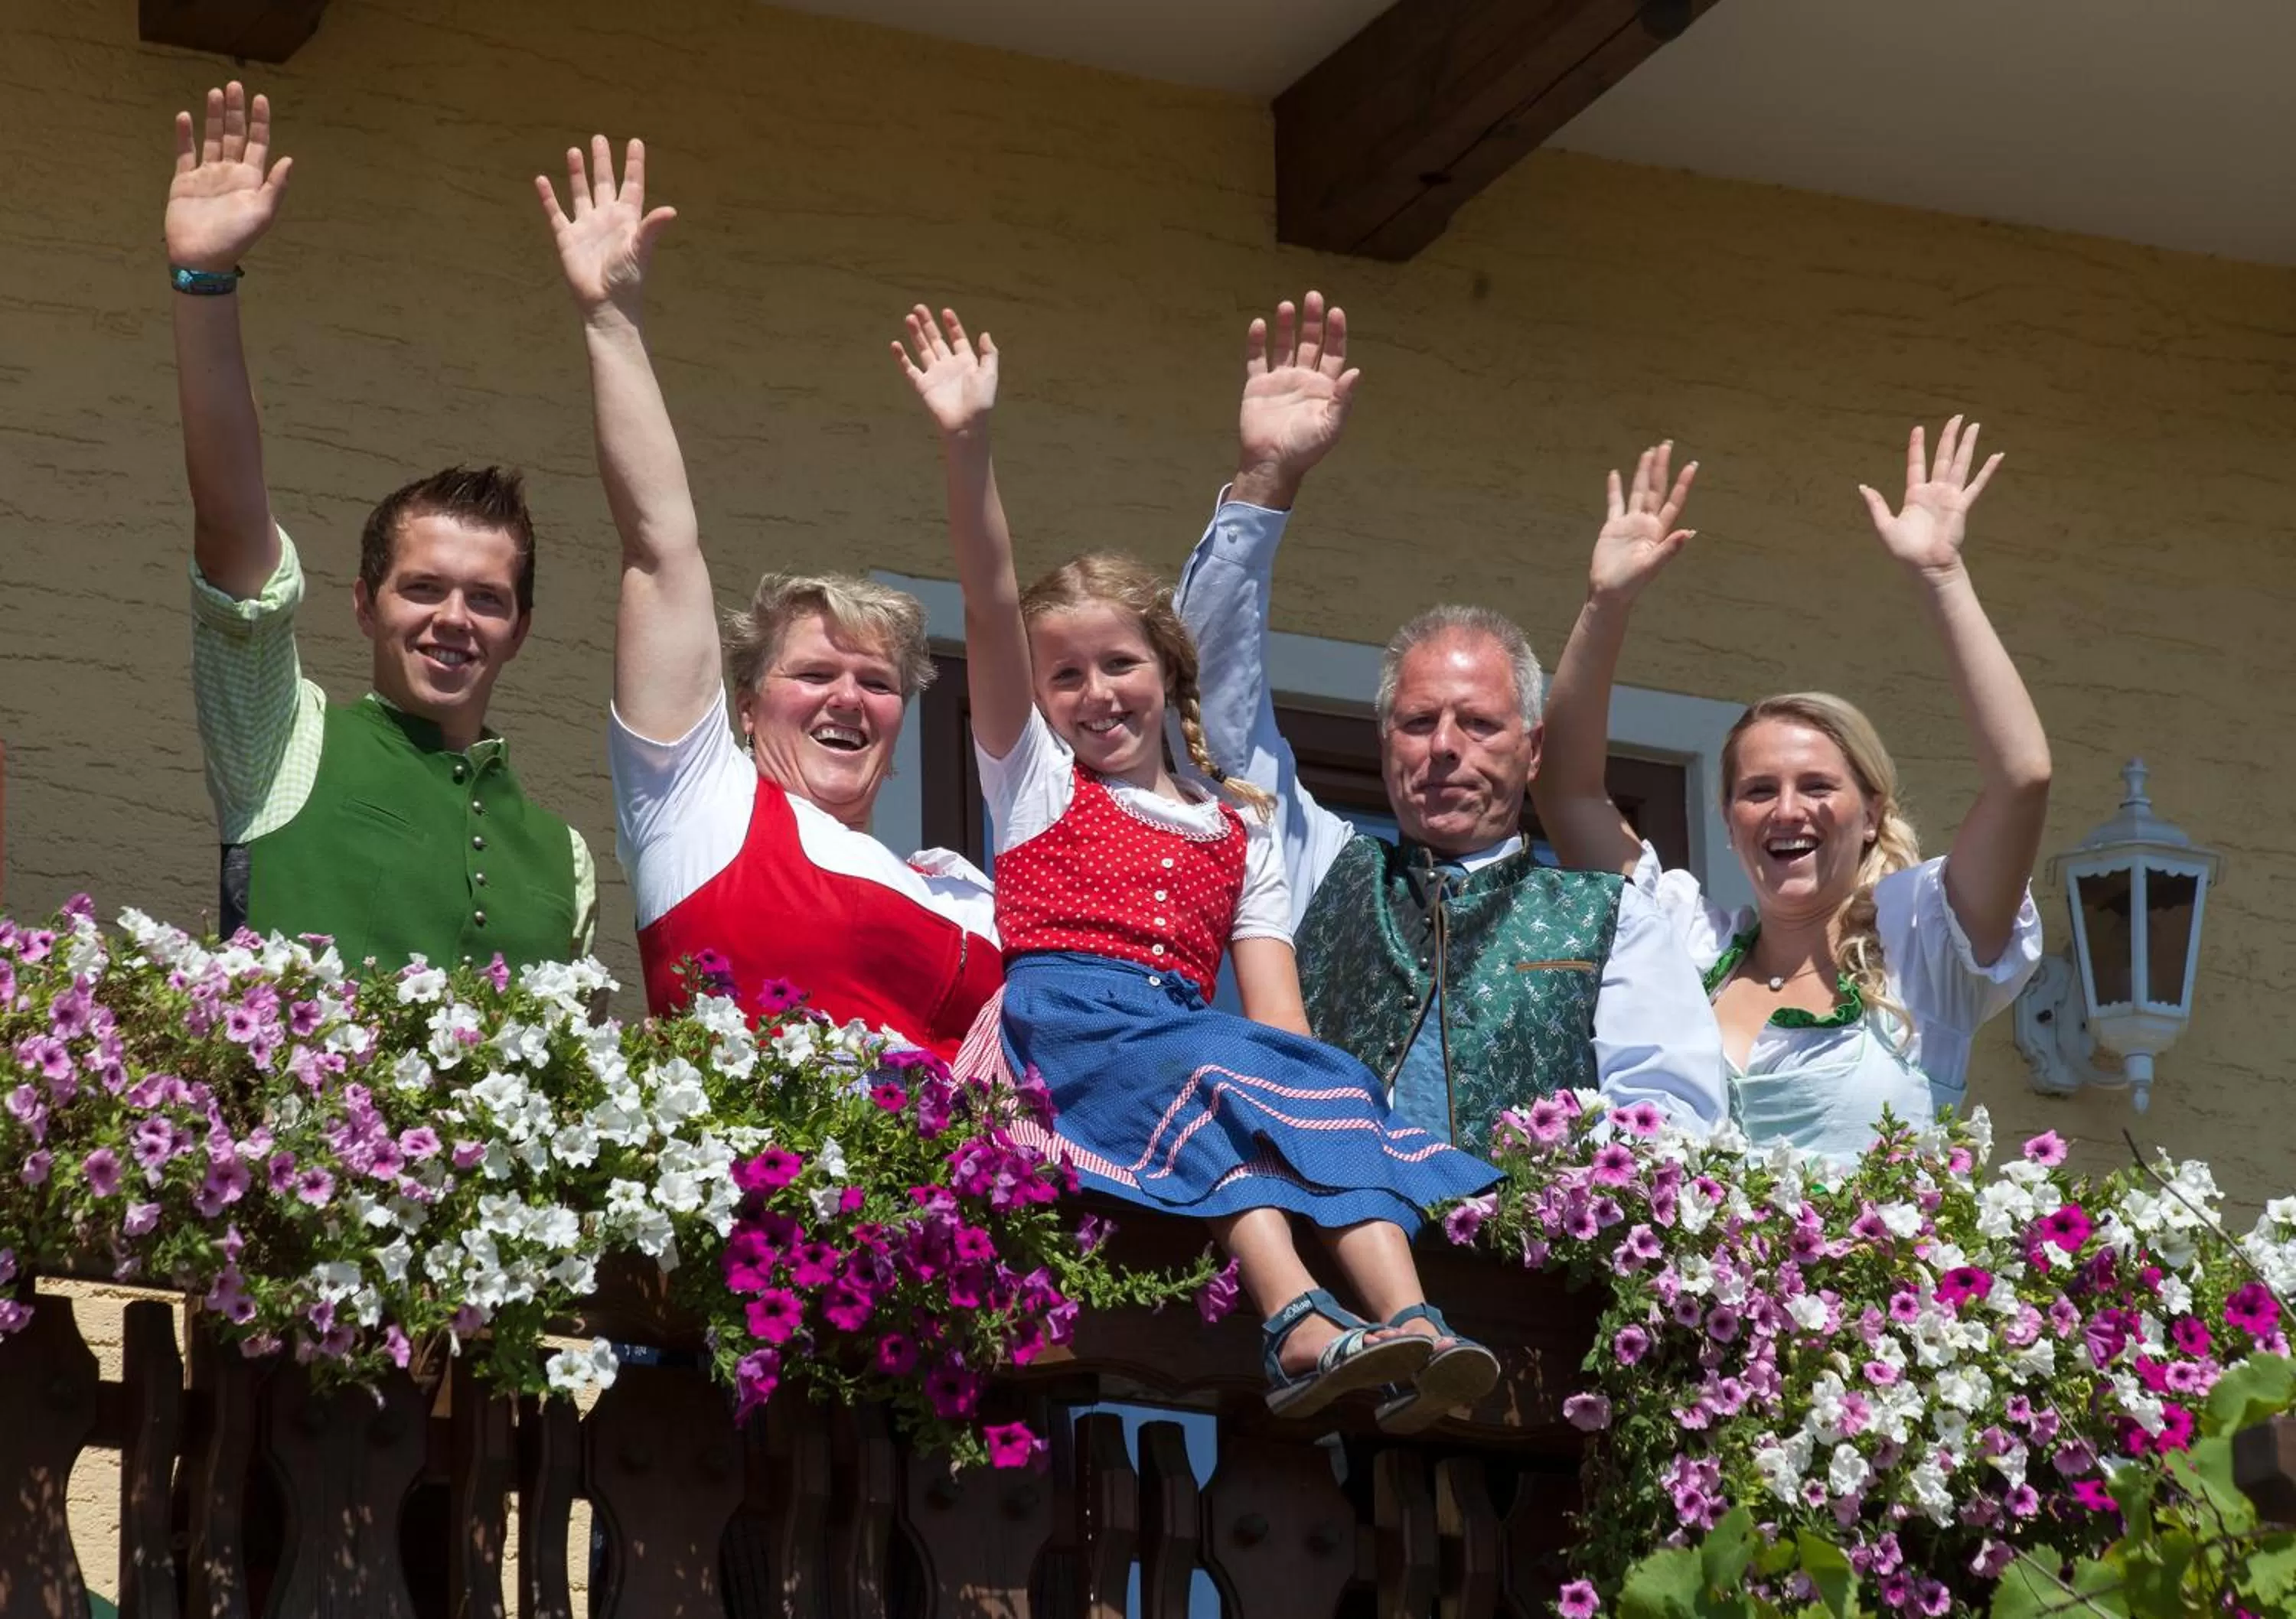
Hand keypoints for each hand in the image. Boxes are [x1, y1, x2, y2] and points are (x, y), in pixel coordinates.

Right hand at [166, 83, 292, 273]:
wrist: (202, 257)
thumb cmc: (236, 237)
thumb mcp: (263, 213)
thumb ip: (276, 186)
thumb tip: (289, 158)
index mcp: (251, 179)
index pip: (257, 143)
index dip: (259, 121)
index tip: (260, 97)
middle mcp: (230, 173)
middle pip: (233, 135)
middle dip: (235, 111)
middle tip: (234, 84)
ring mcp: (206, 175)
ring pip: (210, 139)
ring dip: (213, 117)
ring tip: (214, 92)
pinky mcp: (184, 181)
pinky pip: (184, 154)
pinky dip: (184, 136)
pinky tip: (185, 116)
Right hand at [535, 135, 676, 316]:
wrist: (606, 303)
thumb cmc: (627, 278)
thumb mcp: (640, 249)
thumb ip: (653, 228)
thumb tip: (671, 210)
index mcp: (627, 219)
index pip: (632, 185)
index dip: (634, 164)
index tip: (635, 142)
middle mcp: (606, 218)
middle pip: (604, 183)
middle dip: (602, 161)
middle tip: (599, 138)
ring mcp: (586, 227)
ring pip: (580, 193)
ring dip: (577, 173)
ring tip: (574, 150)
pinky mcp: (567, 237)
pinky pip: (555, 212)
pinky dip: (548, 197)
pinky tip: (541, 180)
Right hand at [893, 306, 997, 438]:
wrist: (966, 425)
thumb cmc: (980, 403)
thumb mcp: (989, 375)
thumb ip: (989, 354)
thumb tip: (985, 334)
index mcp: (966, 363)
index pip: (958, 339)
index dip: (952, 325)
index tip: (946, 311)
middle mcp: (948, 366)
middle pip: (936, 340)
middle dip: (928, 324)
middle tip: (919, 307)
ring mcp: (934, 375)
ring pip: (923, 349)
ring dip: (916, 334)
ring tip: (909, 317)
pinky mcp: (923, 386)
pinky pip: (909, 369)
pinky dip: (901, 358)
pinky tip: (895, 344)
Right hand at [1233, 291, 1359, 506]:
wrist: (1272, 463)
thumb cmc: (1305, 449)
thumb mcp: (1330, 426)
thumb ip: (1343, 399)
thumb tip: (1356, 372)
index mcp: (1324, 387)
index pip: (1333, 353)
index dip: (1335, 332)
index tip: (1335, 312)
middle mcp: (1303, 379)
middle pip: (1310, 343)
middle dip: (1312, 320)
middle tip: (1313, 296)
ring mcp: (1280, 381)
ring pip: (1284, 346)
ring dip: (1286, 326)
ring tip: (1286, 305)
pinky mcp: (1257, 386)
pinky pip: (1257, 359)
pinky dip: (1257, 342)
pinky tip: (1259, 324)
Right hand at [1590, 442, 1696, 602]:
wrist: (1609, 593)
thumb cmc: (1631, 583)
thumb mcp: (1651, 566)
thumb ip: (1669, 549)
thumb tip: (1690, 532)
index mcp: (1658, 531)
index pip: (1673, 501)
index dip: (1682, 484)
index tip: (1691, 465)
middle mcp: (1646, 523)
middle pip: (1656, 489)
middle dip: (1661, 467)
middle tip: (1666, 444)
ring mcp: (1630, 524)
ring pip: (1638, 491)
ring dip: (1643, 472)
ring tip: (1649, 452)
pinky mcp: (1613, 527)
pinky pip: (1615, 503)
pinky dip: (1615, 488)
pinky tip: (1616, 474)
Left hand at [1859, 416, 2002, 575]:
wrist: (1925, 565)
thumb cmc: (1905, 551)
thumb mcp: (1884, 526)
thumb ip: (1876, 505)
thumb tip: (1863, 487)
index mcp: (1915, 494)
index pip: (1917, 463)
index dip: (1917, 446)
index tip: (1918, 428)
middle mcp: (1934, 492)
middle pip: (1942, 457)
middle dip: (1949, 436)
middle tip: (1956, 417)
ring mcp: (1950, 497)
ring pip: (1959, 463)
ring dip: (1967, 445)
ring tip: (1974, 426)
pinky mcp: (1962, 505)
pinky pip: (1977, 484)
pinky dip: (1987, 469)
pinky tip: (1997, 455)